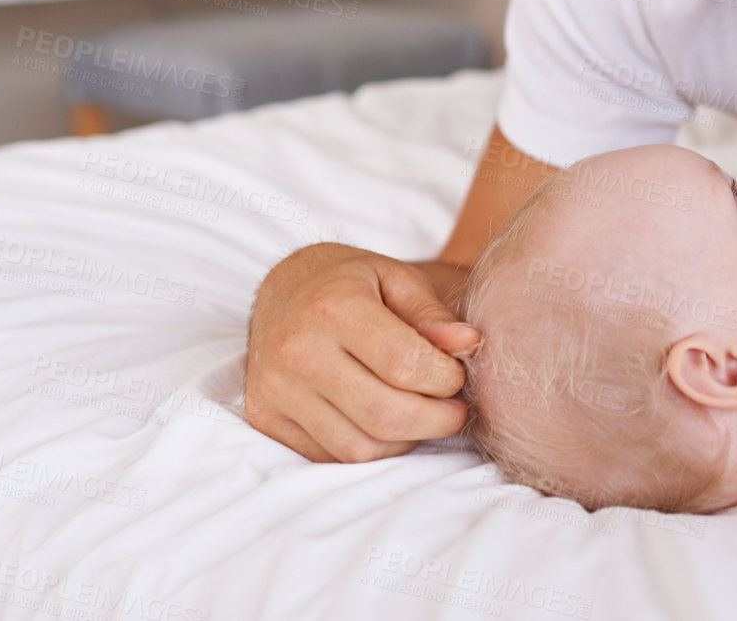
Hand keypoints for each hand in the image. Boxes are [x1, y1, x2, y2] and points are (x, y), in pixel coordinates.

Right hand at [244, 242, 480, 461]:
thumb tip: (471, 345)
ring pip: (360, 448)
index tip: (459, 375)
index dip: (446, 379)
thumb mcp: (396, 278)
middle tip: (456, 409)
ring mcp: (275, 389)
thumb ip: (433, 315)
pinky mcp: (265, 418)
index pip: (404, 364)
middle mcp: (296, 351)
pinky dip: (372, 449)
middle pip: (384, 415)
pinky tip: (386, 423)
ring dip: (407, 441)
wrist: (283, 287)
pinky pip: (332, 458)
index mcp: (332, 307)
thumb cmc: (349, 282)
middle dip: (437, 421)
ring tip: (423, 415)